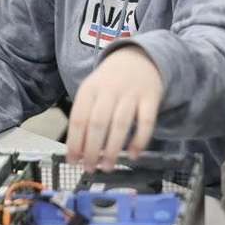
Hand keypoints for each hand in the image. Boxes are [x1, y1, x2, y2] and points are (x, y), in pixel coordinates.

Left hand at [66, 46, 162, 171]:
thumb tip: (78, 151)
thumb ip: (85, 116)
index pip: (78, 118)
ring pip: (120, 124)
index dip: (74, 142)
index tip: (73, 161)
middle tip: (90, 167)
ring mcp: (131, 93)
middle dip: (92, 149)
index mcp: (90, 89)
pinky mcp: (151, 98)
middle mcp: (109, 90)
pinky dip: (140, 140)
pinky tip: (134, 155)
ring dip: (113, 149)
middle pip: (98, 123)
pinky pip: (146, 122)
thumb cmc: (110, 82)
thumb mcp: (92, 91)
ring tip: (107, 166)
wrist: (138, 57)